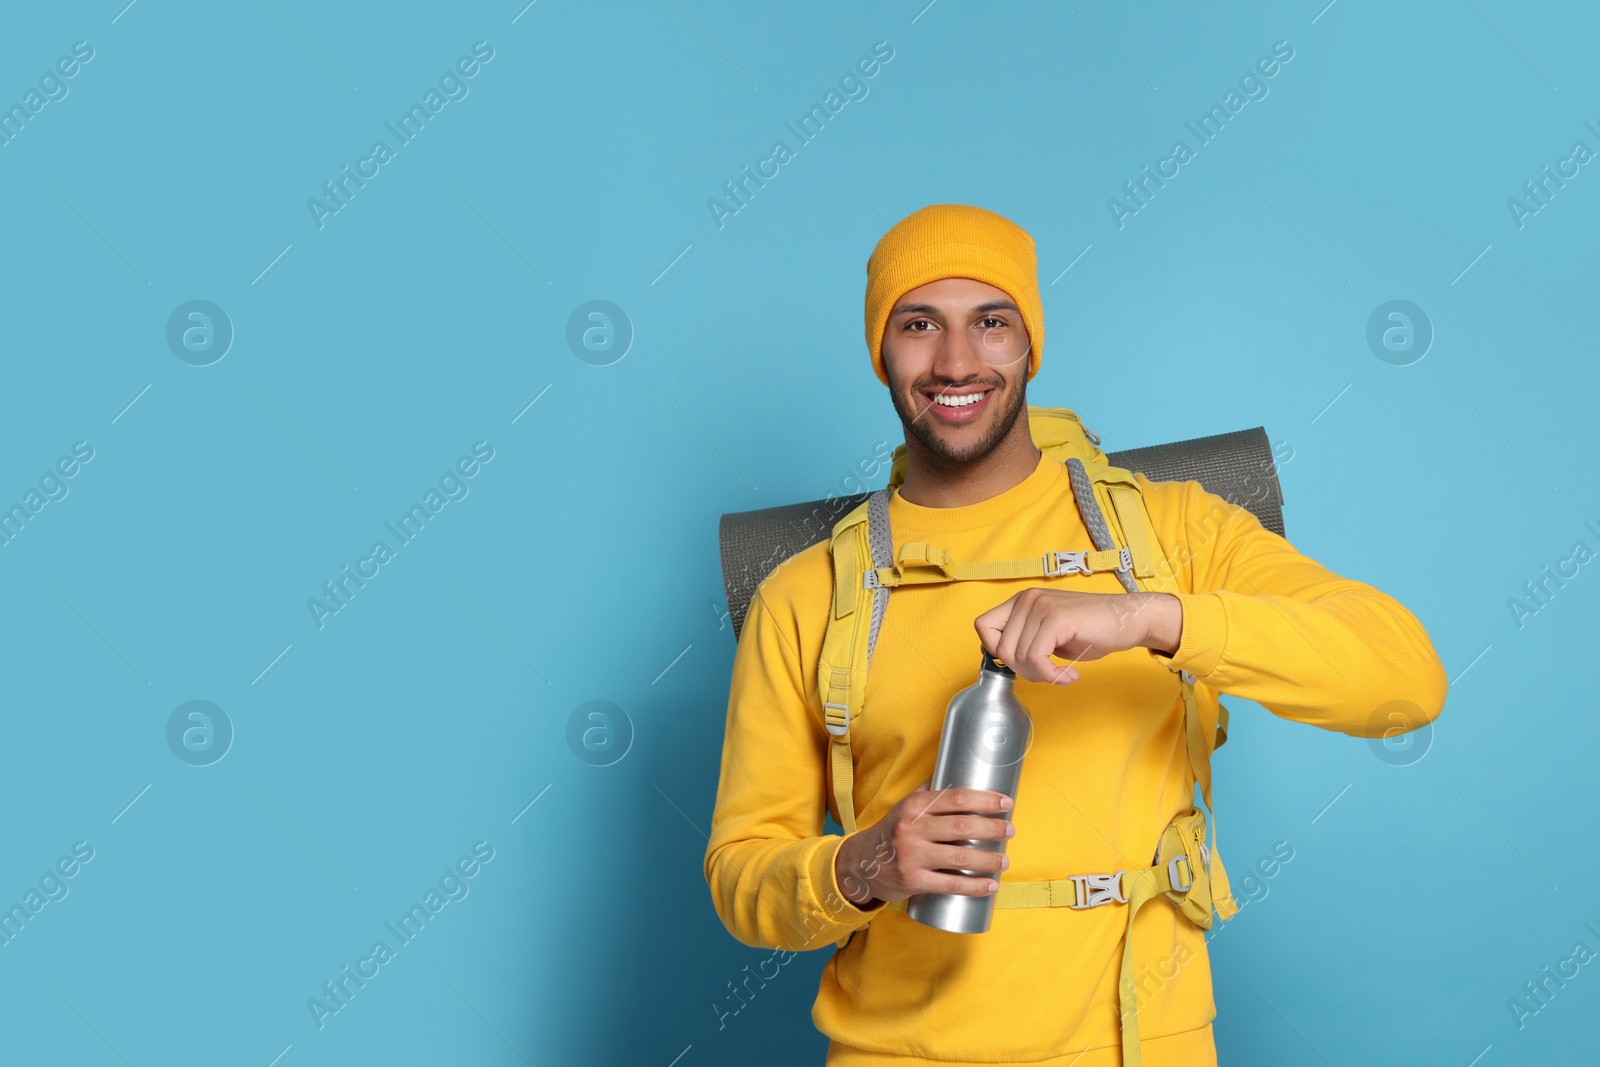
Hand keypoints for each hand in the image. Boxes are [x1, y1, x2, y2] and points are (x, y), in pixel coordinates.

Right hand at [834, 778, 1014, 906]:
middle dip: (992, 828)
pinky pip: (951, 884)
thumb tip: (956, 770)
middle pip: (961, 827)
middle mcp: (912, 829)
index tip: (1005, 803)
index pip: (955, 798)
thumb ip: (929, 792)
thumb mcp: (905, 806)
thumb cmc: (891, 832)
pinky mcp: (913, 880)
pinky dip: (974, 886)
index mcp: (914, 807)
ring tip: (1005, 860)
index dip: (984, 800)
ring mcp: (912, 856)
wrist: (860, 863)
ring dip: (988, 859)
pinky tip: (990, 884)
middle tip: (1011, 830)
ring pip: (959, 857)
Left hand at [973, 589, 1181, 684]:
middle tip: (1048, 674)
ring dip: (1041, 675)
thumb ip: (1024, 640)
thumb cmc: (1092, 630)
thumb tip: (997, 657)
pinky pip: (1037, 658)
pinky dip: (1051, 675)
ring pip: (1018, 656)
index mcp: (1022, 601)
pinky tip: (1069, 675)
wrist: (1128, 621)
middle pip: (1000, 648)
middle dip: (1023, 671)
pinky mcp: (1057, 619)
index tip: (1021, 663)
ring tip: (1062, 674)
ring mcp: (1041, 606)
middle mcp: (1028, 599)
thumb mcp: (1048, 635)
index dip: (994, 650)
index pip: (983, 626)